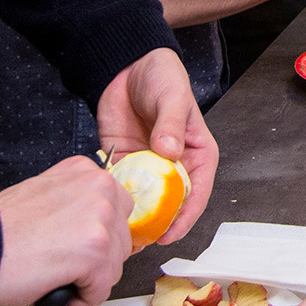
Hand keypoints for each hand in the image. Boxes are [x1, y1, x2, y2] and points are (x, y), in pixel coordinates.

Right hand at [0, 155, 129, 305]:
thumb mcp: (44, 198)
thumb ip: (76, 205)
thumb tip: (97, 228)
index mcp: (86, 172)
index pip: (117, 212)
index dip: (96, 240)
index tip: (74, 250)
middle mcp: (99, 187)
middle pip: (120, 242)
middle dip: (94, 263)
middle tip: (59, 267)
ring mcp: (99, 218)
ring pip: (112, 268)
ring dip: (84, 283)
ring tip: (50, 277)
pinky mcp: (94, 251)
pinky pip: (100, 290)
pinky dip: (77, 301)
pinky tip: (51, 290)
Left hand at [94, 47, 216, 244]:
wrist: (127, 66)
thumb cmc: (162, 76)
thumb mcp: (173, 97)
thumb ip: (171, 125)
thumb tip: (170, 151)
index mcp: (197, 153)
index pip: (198, 191)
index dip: (186, 217)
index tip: (170, 233)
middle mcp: (175, 164)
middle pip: (172, 203)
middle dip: (160, 224)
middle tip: (142, 240)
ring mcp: (149, 166)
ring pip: (146, 200)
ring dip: (137, 216)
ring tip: (123, 234)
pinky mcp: (125, 162)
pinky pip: (123, 186)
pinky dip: (116, 200)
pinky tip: (108, 212)